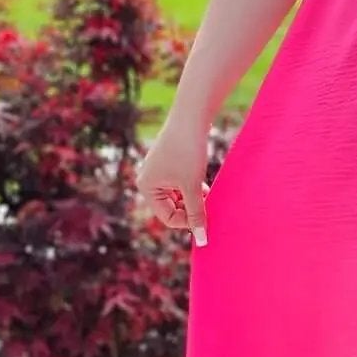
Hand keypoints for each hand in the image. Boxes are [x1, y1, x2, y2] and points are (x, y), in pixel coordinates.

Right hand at [135, 110, 213, 247]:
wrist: (191, 117)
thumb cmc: (188, 151)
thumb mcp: (193, 186)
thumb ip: (197, 213)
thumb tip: (202, 240)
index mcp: (146, 188)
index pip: (168, 217)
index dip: (189, 221)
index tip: (207, 216)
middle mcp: (148, 180)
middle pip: (172, 208)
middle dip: (191, 208)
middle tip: (210, 204)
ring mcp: (158, 171)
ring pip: (179, 196)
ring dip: (194, 198)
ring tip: (208, 193)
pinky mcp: (170, 162)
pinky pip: (181, 184)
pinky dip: (193, 187)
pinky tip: (206, 184)